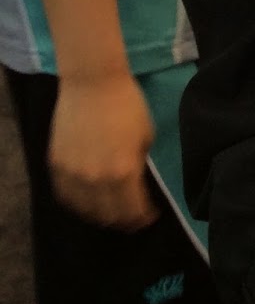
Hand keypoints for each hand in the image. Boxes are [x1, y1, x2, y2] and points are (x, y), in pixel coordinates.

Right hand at [49, 71, 157, 229]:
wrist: (93, 83)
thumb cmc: (127, 105)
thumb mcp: (145, 137)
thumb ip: (139, 165)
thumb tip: (136, 180)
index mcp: (124, 172)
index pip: (133, 210)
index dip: (144, 217)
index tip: (150, 215)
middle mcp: (96, 180)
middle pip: (109, 216)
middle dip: (124, 220)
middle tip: (132, 217)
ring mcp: (73, 175)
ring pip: (85, 211)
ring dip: (100, 215)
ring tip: (110, 211)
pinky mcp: (56, 166)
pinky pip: (65, 196)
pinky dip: (78, 203)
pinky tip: (87, 200)